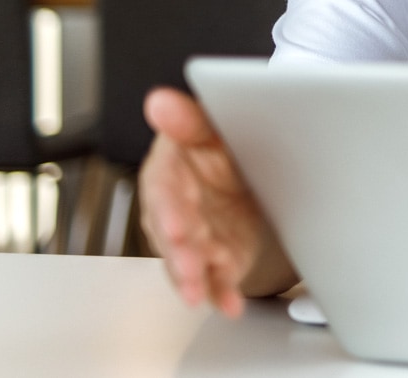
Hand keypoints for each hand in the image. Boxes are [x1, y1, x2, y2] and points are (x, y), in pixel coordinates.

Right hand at [138, 87, 297, 316]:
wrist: (248, 170)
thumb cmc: (220, 148)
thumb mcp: (210, 128)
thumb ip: (188, 120)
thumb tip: (159, 101)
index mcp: (169, 172)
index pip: (163, 190)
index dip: (168, 209)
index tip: (175, 225)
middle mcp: (175, 210)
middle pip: (172, 233)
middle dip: (179, 251)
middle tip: (189, 266)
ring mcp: (195, 238)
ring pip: (188, 261)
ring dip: (193, 278)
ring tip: (199, 292)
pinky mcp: (216, 258)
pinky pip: (215, 280)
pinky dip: (222, 293)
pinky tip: (229, 305)